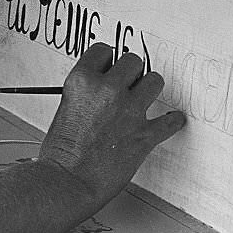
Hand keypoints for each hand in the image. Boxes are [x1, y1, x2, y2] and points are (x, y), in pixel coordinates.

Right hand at [39, 42, 184, 196]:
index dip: (108, 60)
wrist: (68, 181)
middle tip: (129, 83)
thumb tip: (98, 91)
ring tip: (145, 98)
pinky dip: (171, 122)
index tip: (111, 66)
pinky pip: (170, 120)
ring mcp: (129, 111)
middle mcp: (107, 90)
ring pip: (155, 80)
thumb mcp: (64, 109)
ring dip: (150, 89)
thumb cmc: (61, 154)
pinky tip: (170, 121)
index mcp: (82, 82)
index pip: (103, 50)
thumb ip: (84, 94)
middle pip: (133, 61)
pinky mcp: (145, 134)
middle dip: (131, 72)